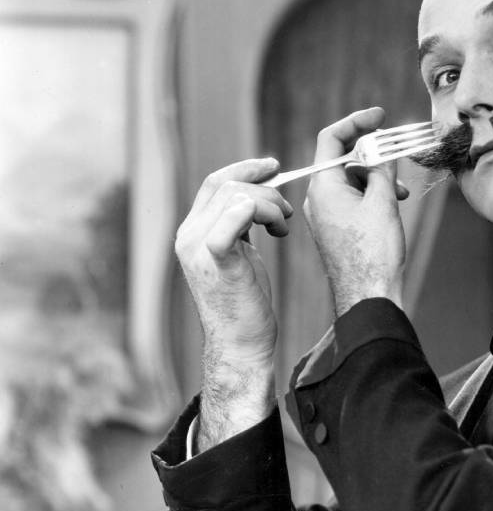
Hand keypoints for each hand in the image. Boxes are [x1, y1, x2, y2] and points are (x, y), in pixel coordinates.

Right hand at [174, 158, 292, 449]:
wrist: (241, 343)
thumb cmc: (245, 302)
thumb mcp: (240, 254)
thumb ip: (239, 225)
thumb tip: (257, 197)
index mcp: (192, 231)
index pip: (215, 182)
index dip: (246, 168)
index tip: (273, 166)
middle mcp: (188, 235)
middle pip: (228, 185)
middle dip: (266, 189)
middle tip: (287, 213)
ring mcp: (197, 247)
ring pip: (239, 196)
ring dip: (272, 205)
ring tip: (283, 228)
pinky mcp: (216, 260)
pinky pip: (234, 219)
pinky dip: (258, 213)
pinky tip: (277, 230)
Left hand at [304, 107, 408, 316]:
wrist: (368, 296)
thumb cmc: (373, 252)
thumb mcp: (383, 201)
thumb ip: (382, 168)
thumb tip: (382, 148)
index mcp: (322, 186)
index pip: (331, 138)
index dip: (356, 122)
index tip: (380, 116)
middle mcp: (318, 198)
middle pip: (344, 159)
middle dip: (374, 156)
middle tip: (399, 155)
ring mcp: (326, 215)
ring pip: (352, 181)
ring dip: (377, 179)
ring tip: (401, 192)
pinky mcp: (336, 229)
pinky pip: (353, 200)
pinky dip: (373, 196)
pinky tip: (392, 205)